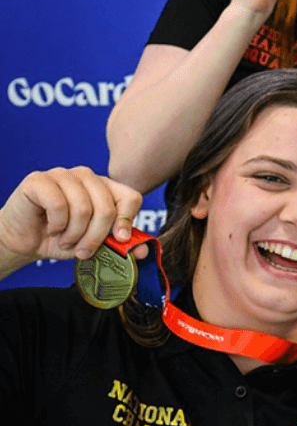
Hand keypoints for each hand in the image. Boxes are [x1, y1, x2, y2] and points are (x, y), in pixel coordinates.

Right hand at [0, 168, 142, 261]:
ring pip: (84, 208)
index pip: (131, 197)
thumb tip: (143, 250)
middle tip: (82, 251)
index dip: (127, 220)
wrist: (24, 241)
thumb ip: (119, 244)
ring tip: (64, 240)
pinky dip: (56, 225)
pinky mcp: (38, 180)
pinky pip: (58, 205)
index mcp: (105, 187)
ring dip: (74, 234)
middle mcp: (86, 176)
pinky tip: (50, 228)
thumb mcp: (94, 244)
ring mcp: (62, 174)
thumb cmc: (61, 238)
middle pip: (107, 207)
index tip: (118, 239)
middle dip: (95, 237)